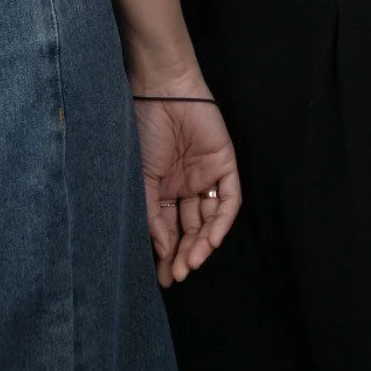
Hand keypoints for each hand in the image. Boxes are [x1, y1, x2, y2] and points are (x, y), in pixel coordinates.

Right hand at [133, 89, 241, 288]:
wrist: (161, 92)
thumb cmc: (144, 130)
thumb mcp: (141, 178)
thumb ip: (151, 214)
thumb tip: (162, 250)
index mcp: (165, 188)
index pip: (171, 229)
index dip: (168, 253)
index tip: (163, 278)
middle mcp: (187, 185)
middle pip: (192, 228)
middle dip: (186, 253)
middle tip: (178, 274)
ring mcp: (206, 175)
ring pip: (210, 218)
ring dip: (203, 243)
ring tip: (191, 262)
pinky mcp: (225, 163)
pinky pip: (228, 199)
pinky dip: (222, 221)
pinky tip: (210, 240)